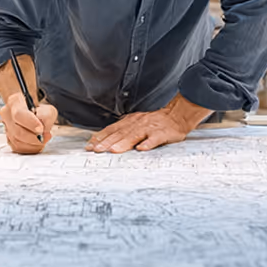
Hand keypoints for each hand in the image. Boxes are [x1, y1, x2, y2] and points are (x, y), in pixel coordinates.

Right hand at [0, 92, 57, 154]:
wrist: (31, 113)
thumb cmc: (38, 110)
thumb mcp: (48, 109)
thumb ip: (47, 117)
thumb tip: (43, 130)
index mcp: (15, 101)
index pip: (19, 114)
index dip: (31, 123)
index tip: (41, 129)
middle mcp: (7, 114)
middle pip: (17, 131)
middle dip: (34, 138)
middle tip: (45, 136)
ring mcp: (6, 127)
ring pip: (17, 142)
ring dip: (33, 144)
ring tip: (43, 140)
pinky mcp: (8, 139)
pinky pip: (18, 148)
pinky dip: (30, 148)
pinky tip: (37, 144)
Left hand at [85, 94, 212, 153]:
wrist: (176, 116)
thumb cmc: (155, 123)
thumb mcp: (135, 123)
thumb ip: (121, 131)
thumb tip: (102, 140)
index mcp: (130, 122)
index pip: (112, 130)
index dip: (100, 137)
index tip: (90, 146)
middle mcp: (137, 124)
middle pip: (120, 134)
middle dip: (107, 142)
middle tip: (97, 150)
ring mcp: (149, 128)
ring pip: (134, 136)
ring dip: (123, 143)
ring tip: (113, 150)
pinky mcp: (162, 133)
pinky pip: (154, 139)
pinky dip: (148, 143)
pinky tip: (141, 149)